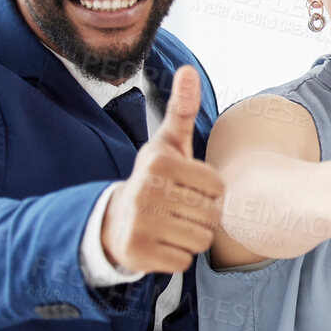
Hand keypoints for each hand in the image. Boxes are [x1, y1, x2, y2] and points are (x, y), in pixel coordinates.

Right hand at [101, 65, 223, 274]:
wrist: (113, 220)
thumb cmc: (153, 179)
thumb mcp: (166, 144)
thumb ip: (181, 109)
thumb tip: (188, 69)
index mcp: (158, 163)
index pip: (217, 186)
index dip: (210, 191)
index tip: (187, 187)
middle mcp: (145, 191)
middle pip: (212, 214)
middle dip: (202, 215)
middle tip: (179, 209)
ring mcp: (139, 224)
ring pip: (201, 239)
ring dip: (192, 235)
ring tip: (171, 224)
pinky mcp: (137, 254)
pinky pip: (184, 261)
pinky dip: (177, 256)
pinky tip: (160, 242)